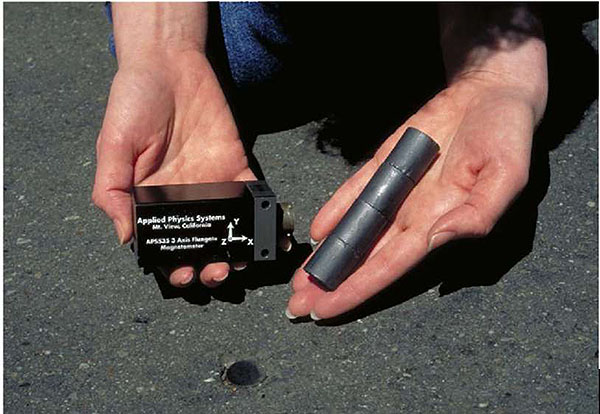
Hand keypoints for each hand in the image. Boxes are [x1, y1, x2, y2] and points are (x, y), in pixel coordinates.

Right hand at [92, 51, 255, 287]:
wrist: (169, 64)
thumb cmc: (133, 103)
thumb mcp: (113, 147)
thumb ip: (113, 191)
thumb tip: (125, 236)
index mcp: (151, 200)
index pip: (164, 243)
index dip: (173, 265)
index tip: (183, 275)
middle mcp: (184, 199)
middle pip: (200, 243)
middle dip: (209, 266)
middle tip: (217, 272)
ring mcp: (212, 185)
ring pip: (229, 229)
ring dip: (237, 250)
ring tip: (242, 261)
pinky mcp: (236, 167)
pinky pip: (253, 197)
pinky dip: (265, 217)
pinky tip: (272, 235)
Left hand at [287, 76, 538, 319]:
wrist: (490, 93)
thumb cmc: (507, 137)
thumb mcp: (507, 178)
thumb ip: (476, 215)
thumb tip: (437, 238)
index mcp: (440, 223)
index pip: (391, 265)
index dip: (359, 288)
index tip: (327, 309)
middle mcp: (413, 213)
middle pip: (365, 256)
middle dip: (332, 282)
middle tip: (297, 305)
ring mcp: (396, 189)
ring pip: (355, 228)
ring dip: (327, 253)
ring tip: (299, 278)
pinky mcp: (385, 163)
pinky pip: (356, 190)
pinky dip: (335, 209)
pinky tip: (317, 230)